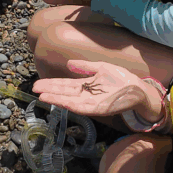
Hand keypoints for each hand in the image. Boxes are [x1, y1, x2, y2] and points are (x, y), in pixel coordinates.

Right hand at [32, 60, 162, 119]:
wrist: (138, 89)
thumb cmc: (122, 79)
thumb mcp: (101, 68)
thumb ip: (85, 67)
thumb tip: (68, 64)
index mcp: (86, 85)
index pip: (65, 84)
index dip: (52, 84)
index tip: (38, 83)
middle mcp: (86, 95)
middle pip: (64, 92)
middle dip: (49, 90)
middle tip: (34, 89)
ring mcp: (91, 102)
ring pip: (69, 100)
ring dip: (56, 98)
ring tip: (42, 96)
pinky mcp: (98, 108)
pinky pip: (82, 107)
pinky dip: (70, 105)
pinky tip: (60, 102)